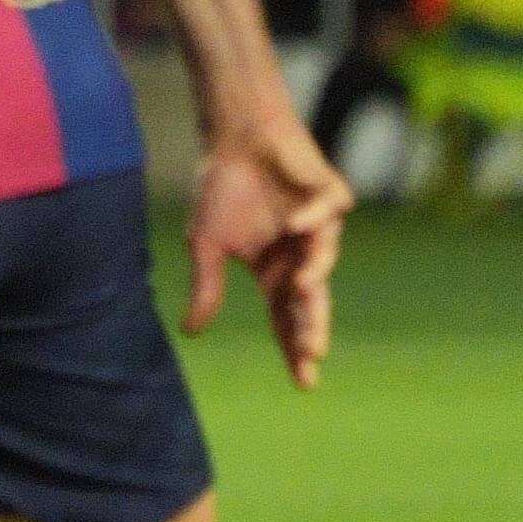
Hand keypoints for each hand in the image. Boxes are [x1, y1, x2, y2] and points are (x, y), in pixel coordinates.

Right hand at [183, 113, 350, 389]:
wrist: (235, 138)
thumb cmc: (222, 189)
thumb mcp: (206, 245)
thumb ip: (207, 287)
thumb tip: (192, 333)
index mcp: (275, 271)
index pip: (287, 318)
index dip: (293, 348)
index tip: (305, 383)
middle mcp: (302, 255)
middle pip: (313, 299)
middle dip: (313, 326)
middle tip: (313, 353)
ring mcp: (320, 226)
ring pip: (325, 258)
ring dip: (315, 274)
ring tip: (302, 288)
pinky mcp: (330, 195)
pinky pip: (327, 212)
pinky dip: (312, 220)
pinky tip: (293, 225)